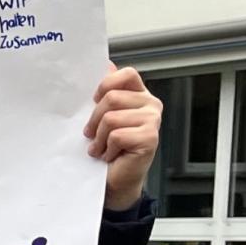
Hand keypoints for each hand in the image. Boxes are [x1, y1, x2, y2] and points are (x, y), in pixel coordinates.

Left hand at [86, 64, 160, 211]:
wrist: (113, 180)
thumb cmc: (106, 149)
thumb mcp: (100, 117)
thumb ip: (105, 93)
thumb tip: (105, 64)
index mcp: (139, 95)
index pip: (126, 74)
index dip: (105, 86)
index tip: (93, 101)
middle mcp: (150, 105)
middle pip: (111, 97)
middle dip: (94, 119)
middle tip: (92, 135)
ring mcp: (153, 121)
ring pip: (111, 118)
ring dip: (99, 138)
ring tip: (102, 148)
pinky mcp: (150, 138)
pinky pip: (116, 135)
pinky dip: (107, 149)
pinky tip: (110, 155)